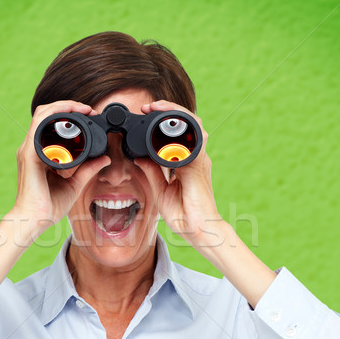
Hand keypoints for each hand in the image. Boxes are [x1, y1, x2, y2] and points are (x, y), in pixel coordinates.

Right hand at [12, 100, 110, 239]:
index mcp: (41, 153)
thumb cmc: (48, 206)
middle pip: (46, 114)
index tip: (89, 114)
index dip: (69, 114)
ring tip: (82, 108)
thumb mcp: (74, 184)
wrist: (33, 220)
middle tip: (88, 109)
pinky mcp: (29, 154)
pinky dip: (54, 116)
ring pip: (42, 114)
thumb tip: (104, 159)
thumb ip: (88, 170)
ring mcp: (29, 149)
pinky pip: (39, 125)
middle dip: (68, 106)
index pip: (51, 124)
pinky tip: (69, 116)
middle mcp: (33, 148)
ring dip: (63, 106)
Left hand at [135, 100, 220, 245]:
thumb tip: (139, 157)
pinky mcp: (200, 166)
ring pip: (193, 125)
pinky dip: (183, 127)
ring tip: (156, 107)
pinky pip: (195, 139)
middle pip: (186, 125)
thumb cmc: (183, 216)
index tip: (144, 116)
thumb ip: (152, 172)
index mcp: (185, 163)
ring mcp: (199, 160)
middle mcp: (194, 158)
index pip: (176, 135)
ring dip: (175, 113)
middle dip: (168, 111)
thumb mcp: (161, 191)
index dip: (163, 122)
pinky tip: (168, 121)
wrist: (198, 231)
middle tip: (148, 107)